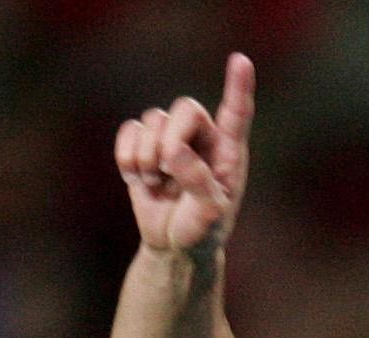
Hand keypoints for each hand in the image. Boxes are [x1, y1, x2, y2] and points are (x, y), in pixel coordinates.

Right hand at [115, 51, 254, 255]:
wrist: (174, 246)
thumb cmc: (202, 231)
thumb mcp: (208, 216)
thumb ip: (198, 183)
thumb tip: (174, 152)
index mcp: (228, 153)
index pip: (236, 115)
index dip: (238, 88)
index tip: (241, 61)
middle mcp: (202, 138)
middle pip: (184, 108)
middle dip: (171, 138)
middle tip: (165, 169)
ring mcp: (171, 138)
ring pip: (153, 120)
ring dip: (148, 157)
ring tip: (156, 184)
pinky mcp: (143, 144)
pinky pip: (128, 131)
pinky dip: (127, 157)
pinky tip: (137, 180)